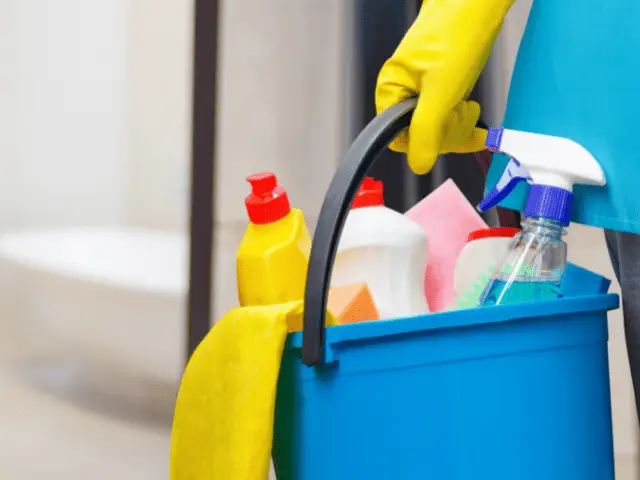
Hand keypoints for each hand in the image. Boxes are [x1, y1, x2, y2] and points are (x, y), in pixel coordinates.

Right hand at [375, 0, 513, 173]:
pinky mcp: (442, 86)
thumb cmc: (457, 31)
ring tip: (469, 107)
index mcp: (392, 90)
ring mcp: (423, 89)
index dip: (425, 141)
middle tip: (463, 114)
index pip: (400, 138)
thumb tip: (418, 164)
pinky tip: (476, 123)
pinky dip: (464, 122)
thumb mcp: (441, 90)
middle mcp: (404, 91)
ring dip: (458, 125)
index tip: (445, 132)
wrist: (477, 2)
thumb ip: (427, 130)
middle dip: (446, 131)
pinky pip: (448, 116)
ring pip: (437, 128)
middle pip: (420, 136)